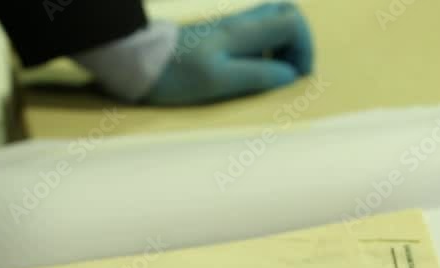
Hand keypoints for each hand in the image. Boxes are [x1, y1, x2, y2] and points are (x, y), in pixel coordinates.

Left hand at [143, 2, 313, 104]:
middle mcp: (238, 23)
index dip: (305, 49)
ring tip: (273, 74)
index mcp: (242, 32)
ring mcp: (227, 28)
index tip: (296, 76)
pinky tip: (250, 71)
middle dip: (298, 42)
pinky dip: (264, 50)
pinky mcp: (217, 36)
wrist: (134, 61)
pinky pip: (254, 34)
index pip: (293, 21)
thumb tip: (289, 75)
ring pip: (271, 22)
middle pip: (286, 13)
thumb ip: (257, 75)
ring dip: (282, 47)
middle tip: (290, 71)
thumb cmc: (175, 75)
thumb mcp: (217, 81)